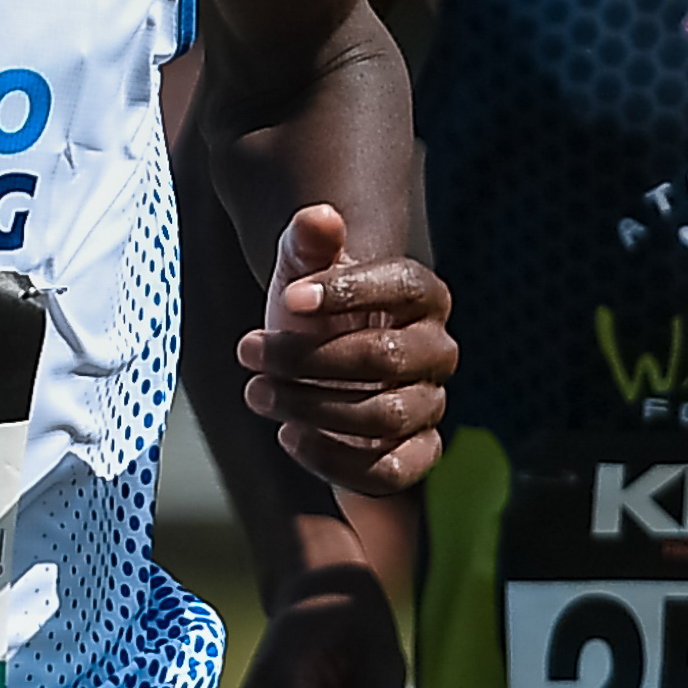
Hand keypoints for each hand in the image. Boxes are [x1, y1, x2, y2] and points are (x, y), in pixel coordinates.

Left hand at [237, 205, 453, 495]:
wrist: (315, 372)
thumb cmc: (312, 317)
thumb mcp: (300, 276)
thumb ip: (308, 245)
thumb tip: (320, 216)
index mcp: (423, 296)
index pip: (403, 284)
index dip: (348, 290)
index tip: (289, 298)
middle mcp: (438, 350)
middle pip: (384, 357)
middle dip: (306, 357)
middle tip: (249, 351)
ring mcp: (431, 405)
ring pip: (382, 416)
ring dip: (310, 406)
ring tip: (257, 392)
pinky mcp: (417, 454)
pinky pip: (391, 472)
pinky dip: (334, 460)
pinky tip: (289, 437)